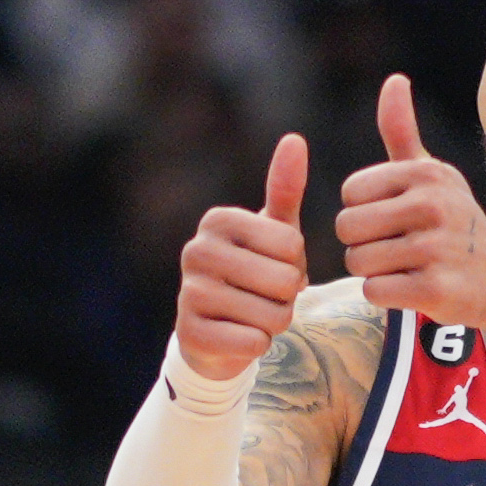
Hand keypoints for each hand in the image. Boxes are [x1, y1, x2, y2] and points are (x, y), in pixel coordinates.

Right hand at [175, 131, 308, 377]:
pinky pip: (253, 343)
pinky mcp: (190, 334)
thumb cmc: (253, 275)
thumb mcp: (274, 232)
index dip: (296, 264)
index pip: (292, 244)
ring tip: (253, 316)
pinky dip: (258, 346)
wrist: (217, 335)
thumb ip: (285, 188)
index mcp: (217, 220)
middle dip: (288, 298)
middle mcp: (196, 250)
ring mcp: (189, 293)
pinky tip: (239, 337)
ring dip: (275, 323)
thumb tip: (294, 139)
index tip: (273, 267)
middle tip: (266, 297)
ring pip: (272, 315)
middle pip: (284, 280)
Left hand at [338, 74, 485, 329]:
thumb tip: (394, 80)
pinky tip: (410, 289)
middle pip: (348, 228)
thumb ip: (401, 132)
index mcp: (426, 175)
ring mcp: (435, 250)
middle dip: (360, 244)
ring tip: (403, 268)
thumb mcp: (432, 175)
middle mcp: (432, 207)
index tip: (391, 219)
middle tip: (392, 249)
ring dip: (371, 271)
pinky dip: (384, 295)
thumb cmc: (453, 221)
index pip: (351, 193)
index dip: (362, 211)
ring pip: (358, 262)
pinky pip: (374, 291)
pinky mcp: (435, 290)